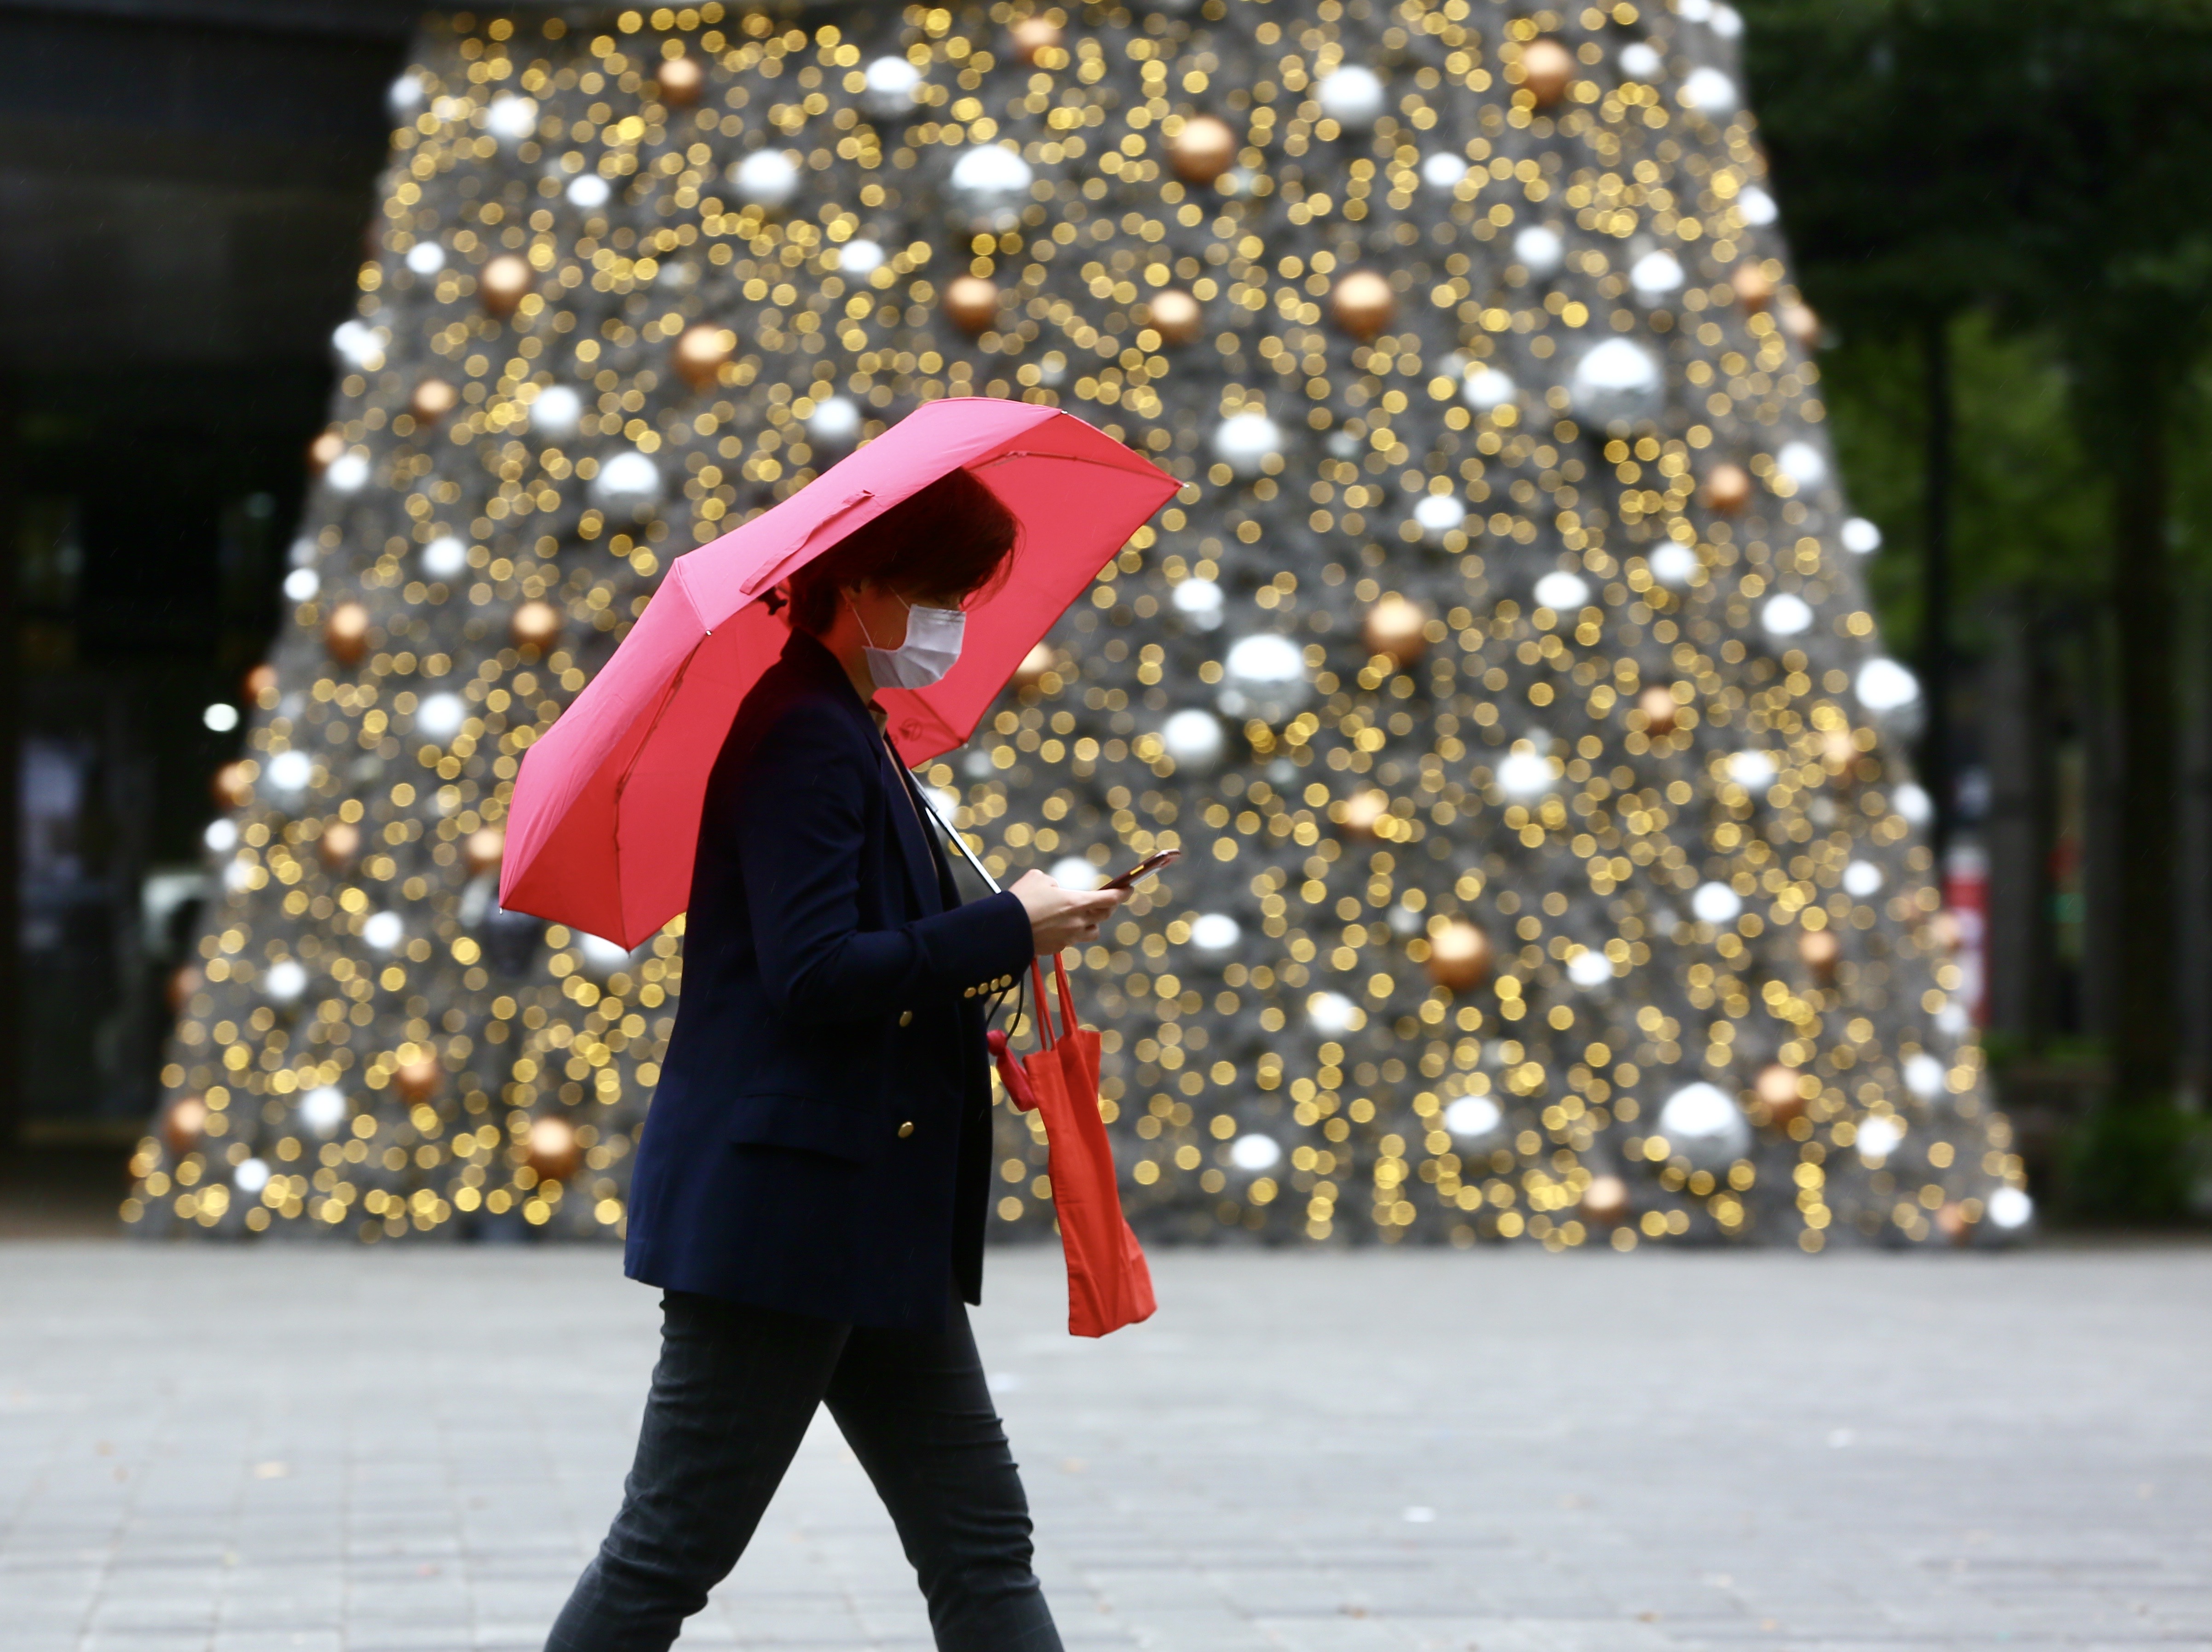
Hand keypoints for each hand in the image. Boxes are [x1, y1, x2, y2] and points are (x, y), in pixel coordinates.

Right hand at [1010, 869, 1124, 954]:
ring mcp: (1069, 937)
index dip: (1122, 893)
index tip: (1129, 889)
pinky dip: (1071, 933)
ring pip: (1092, 932)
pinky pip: (1072, 940)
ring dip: (1092, 923)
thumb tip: (1056, 890)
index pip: (1109, 899)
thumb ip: (1053, 883)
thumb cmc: (1021, 899)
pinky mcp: (1058, 948)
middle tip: (1107, 901)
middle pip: (1104, 916)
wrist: (1005, 929)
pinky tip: (1059, 927)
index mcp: (1076, 902)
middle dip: (1108, 907)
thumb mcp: (1038, 879)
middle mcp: (1077, 922)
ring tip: (1084, 916)